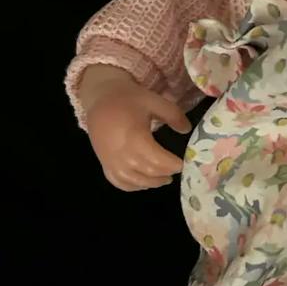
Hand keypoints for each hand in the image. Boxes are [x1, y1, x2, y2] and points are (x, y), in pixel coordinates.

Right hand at [81, 68, 191, 191]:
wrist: (100, 99)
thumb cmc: (128, 99)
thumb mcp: (154, 101)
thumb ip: (173, 115)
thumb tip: (186, 129)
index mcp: (136, 139)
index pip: (160, 161)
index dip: (174, 165)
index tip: (184, 163)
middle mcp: (123, 155)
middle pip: (149, 173)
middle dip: (165, 174)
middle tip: (176, 171)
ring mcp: (111, 162)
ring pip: (134, 181)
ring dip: (152, 183)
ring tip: (164, 179)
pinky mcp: (104, 164)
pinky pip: (118, 182)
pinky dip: (132, 186)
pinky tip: (143, 182)